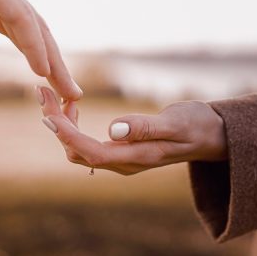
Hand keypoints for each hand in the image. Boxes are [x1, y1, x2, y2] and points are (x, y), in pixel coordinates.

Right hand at [0, 0, 81, 100]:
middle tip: (73, 94)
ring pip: (31, 25)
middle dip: (54, 62)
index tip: (47, 83)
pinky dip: (30, 41)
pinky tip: (43, 67)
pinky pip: (14, 14)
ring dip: (52, 59)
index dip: (33, 54)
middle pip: (33, 30)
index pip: (14, 29)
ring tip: (70, 90)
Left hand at [37, 87, 227, 174]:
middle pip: (77, 151)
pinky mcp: (121, 150)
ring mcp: (122, 159)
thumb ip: (146, 127)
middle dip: (56, 125)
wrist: (213, 135)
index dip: (67, 135)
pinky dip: (73, 124)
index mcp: (135, 158)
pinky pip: (88, 142)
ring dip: (62, 125)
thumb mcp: (176, 122)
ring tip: (53, 96)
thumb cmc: (198, 125)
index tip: (48, 114)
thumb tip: (113, 129)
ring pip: (79, 148)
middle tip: (43, 92)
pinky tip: (71, 105)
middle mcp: (124, 163)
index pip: (90, 151)